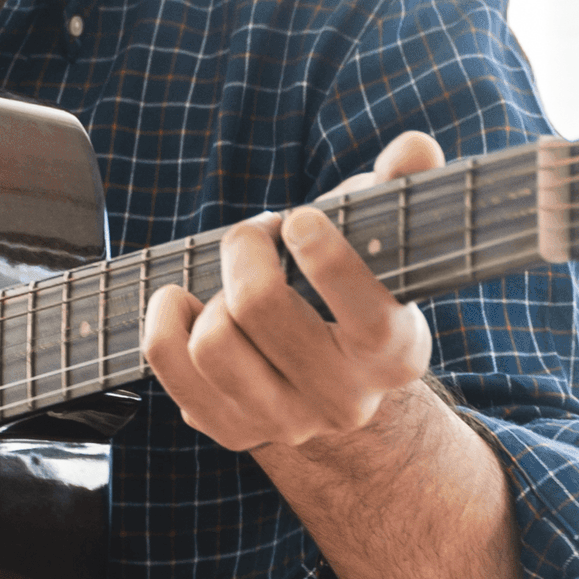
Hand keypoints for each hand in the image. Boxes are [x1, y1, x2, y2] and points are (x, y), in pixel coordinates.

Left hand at [142, 132, 445, 454]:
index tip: (298, 218)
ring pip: (211, 343)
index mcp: (397, 353)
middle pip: (262, 310)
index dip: (328, 260)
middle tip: (254, 233)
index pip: (370, 317)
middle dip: (245, 250)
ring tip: (228, 278)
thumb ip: (401, 188)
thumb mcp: (382, 239)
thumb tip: (414, 147)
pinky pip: (168, 365)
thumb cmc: (352, 289)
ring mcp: (285, 423)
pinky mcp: (232, 431)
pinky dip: (164, 320)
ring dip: (209, 291)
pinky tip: (185, 303)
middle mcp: (345, 400)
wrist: (329, 375)